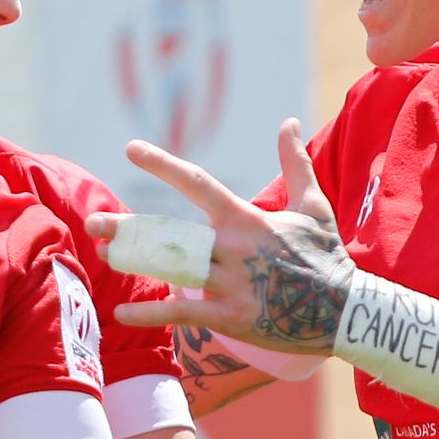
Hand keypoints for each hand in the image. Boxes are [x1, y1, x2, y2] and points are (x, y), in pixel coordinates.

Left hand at [88, 121, 356, 354]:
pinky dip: (151, 314)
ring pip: (172, 271)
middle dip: (130, 229)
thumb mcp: (313, 206)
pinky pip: (184, 314)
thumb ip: (294, 164)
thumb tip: (288, 122)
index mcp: (248, 220)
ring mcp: (231, 285)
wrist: (346, 312)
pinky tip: (121, 311)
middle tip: (92, 224)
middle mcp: (234, 249)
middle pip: (172, 234)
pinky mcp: (231, 317)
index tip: (131, 148)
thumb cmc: (327, 257)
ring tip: (104, 255)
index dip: (163, 164)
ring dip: (135, 263)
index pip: (198, 184)